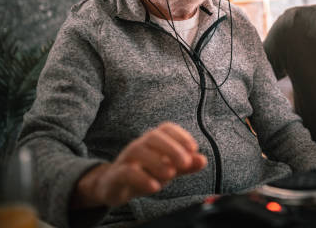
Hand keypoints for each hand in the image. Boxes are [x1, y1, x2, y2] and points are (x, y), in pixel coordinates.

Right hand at [72, 122, 206, 207]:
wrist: (113, 187)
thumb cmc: (145, 174)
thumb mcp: (168, 170)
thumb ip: (185, 166)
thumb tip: (203, 160)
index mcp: (153, 140)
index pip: (166, 129)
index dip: (181, 136)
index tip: (194, 148)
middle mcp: (139, 145)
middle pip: (154, 136)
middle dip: (172, 148)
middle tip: (185, 163)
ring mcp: (125, 159)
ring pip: (138, 151)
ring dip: (157, 162)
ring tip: (171, 174)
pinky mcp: (115, 175)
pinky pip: (126, 172)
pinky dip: (142, 178)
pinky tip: (155, 186)